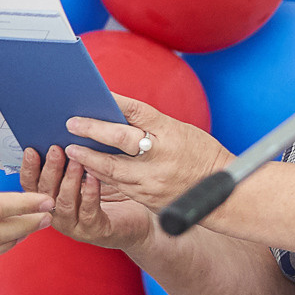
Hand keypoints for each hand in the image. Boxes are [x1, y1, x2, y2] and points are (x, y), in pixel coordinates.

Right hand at [21, 144, 154, 249]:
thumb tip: (64, 132)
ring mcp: (74, 225)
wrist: (136, 218)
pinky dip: (90, 193)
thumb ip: (70, 159)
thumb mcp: (84, 174)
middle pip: (44, 193)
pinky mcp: (94, 231)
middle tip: (56, 150)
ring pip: (64, 203)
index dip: (28, 168)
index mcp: (49, 200)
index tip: (32, 150)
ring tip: (76, 161)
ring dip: (69, 180)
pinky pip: (88, 211)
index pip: (30, 185)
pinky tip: (93, 178)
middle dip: (49, 170)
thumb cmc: (109, 193)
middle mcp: (57, 214)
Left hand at [59, 96, 231, 211]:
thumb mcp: (179, 131)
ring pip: (112, 169)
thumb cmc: (199, 154)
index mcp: (170, 132)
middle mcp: (161, 155)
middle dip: (92, 132)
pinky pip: (119, 186)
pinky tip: (88, 171)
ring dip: (88, 159)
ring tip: (72, 151)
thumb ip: (149, 125)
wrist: (223, 193)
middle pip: (119, 140)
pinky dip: (100, 177)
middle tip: (71, 125)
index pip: (137, 111)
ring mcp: (154, 180)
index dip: (112, 103)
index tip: (92, 96)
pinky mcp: (148, 198)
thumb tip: (113, 113)